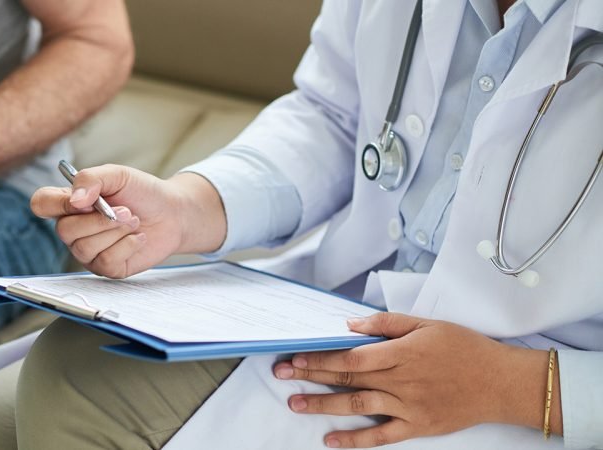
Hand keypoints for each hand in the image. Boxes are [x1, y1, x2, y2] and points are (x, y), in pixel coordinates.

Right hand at [30, 164, 225, 278]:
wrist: (172, 213)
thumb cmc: (142, 193)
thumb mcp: (118, 175)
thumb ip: (92, 179)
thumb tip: (75, 200)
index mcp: (70, 202)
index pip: (41, 204)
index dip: (57, 204)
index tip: (85, 200)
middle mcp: (74, 229)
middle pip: (64, 231)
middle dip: (99, 220)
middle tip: (125, 211)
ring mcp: (88, 251)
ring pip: (85, 248)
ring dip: (116, 232)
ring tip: (133, 222)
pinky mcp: (106, 267)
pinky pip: (105, 262)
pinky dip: (127, 247)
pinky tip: (137, 238)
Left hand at [272, 312, 553, 447]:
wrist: (501, 383)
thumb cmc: (465, 349)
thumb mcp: (428, 324)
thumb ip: (388, 322)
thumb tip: (352, 324)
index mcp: (402, 353)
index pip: (352, 355)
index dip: (321, 356)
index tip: (296, 355)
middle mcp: (401, 380)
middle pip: (348, 377)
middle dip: (312, 375)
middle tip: (282, 373)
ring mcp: (408, 406)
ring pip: (357, 405)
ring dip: (323, 406)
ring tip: (295, 403)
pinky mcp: (416, 426)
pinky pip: (381, 436)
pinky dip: (354, 440)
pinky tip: (330, 440)